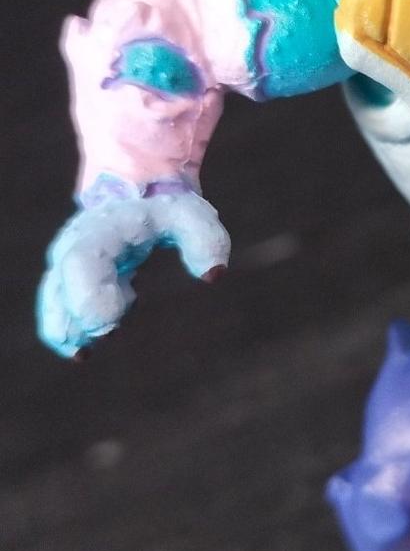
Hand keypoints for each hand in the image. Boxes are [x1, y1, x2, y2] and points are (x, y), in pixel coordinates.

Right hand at [37, 191, 229, 357]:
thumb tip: (213, 274)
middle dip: (80, 310)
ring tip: (81, 353)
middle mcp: (79, 244)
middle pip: (63, 279)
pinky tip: (82, 352)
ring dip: (65, 326)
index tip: (110, 322)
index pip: (84, 257)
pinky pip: (62, 306)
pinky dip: (69, 329)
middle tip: (105, 335)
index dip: (88, 293)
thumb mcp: (191, 215)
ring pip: (56, 295)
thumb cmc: (167, 212)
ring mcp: (73, 262)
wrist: (139, 197)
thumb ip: (205, 240)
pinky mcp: (75, 281)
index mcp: (105, 227)